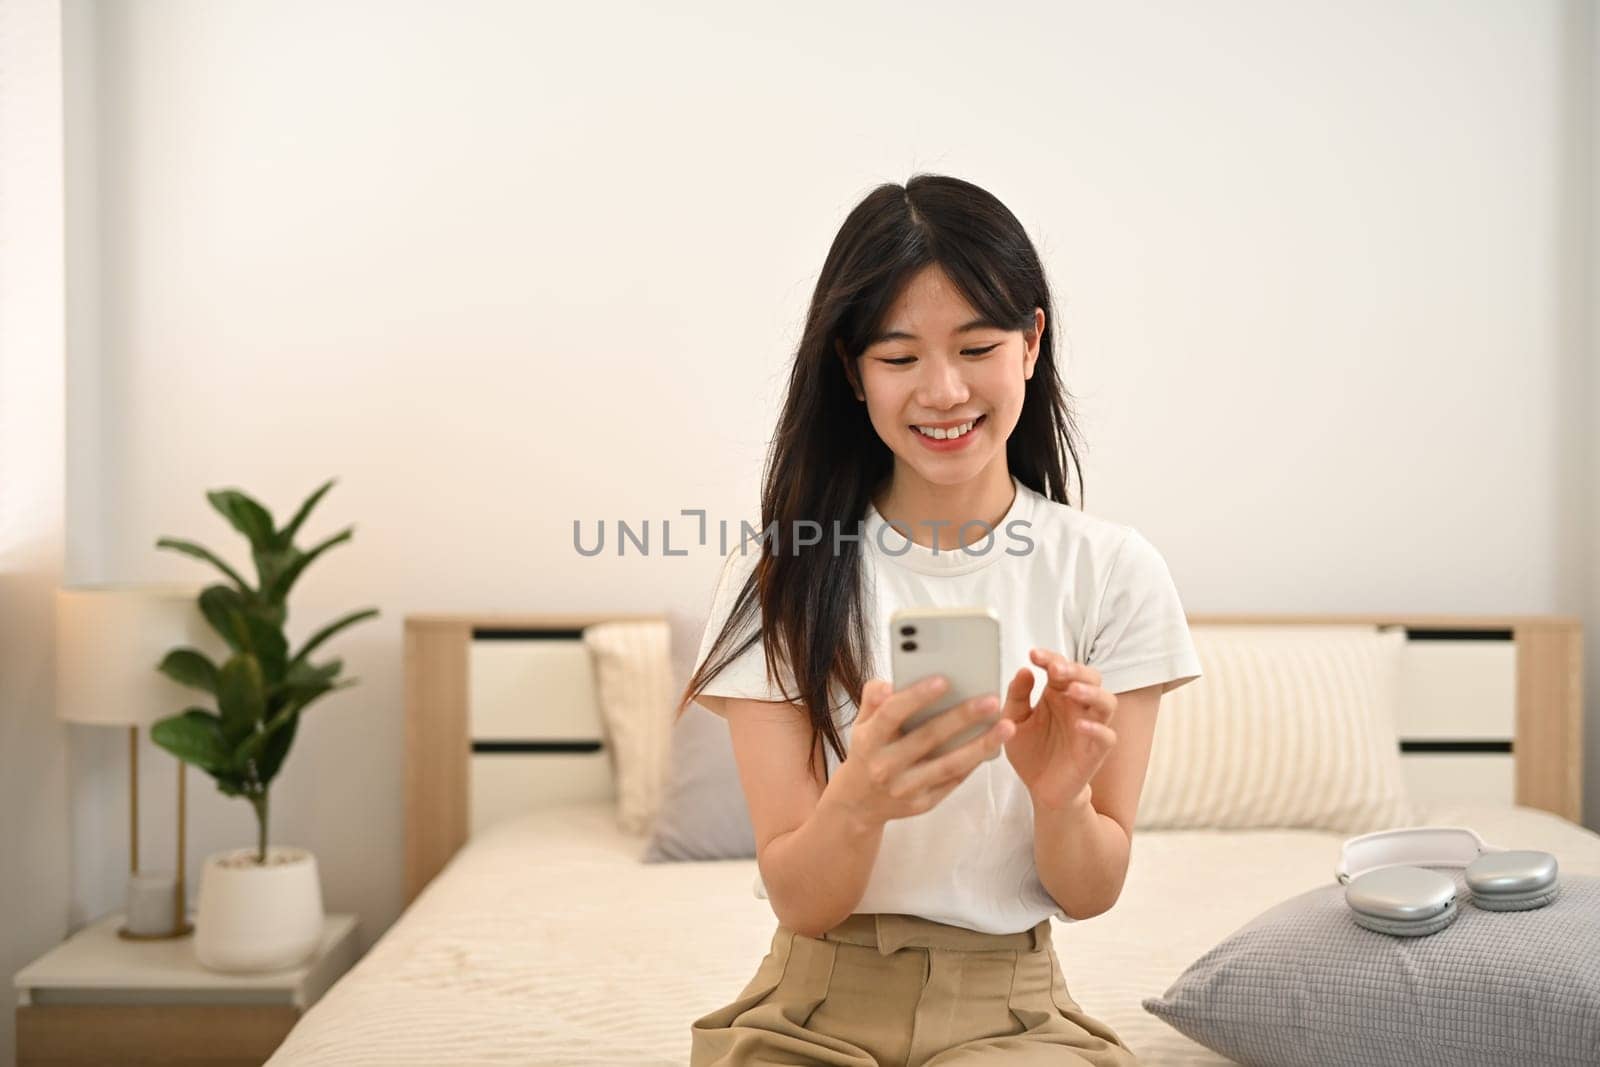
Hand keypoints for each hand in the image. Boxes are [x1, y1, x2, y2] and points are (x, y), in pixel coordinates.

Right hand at [827, 676, 1015, 831]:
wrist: (858, 803)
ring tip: (1006, 726)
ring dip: (979, 746)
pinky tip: (993, 747)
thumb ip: (873, 699)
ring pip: (947, 765)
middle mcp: (885, 766)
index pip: (892, 714)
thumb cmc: (867, 751)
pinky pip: (952, 781)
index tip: (944, 679)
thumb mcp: (860, 723)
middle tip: (991, 700)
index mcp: (868, 740)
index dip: (917, 697)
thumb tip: (889, 683)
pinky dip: (973, 764)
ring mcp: (904, 788)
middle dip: (962, 718)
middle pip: (927, 738)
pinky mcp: (922, 804)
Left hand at [1001, 649, 1117, 810]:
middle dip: (1075, 669)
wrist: (1039, 789)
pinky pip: (1107, 736)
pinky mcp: (1096, 751)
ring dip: (1092, 693)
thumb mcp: (1013, 721)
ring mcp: (1090, 727)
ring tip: (1072, 691)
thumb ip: (1017, 696)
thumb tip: (1024, 670)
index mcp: (1057, 694)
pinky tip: (1079, 725)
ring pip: (1106, 702)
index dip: (1050, 658)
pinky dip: (1097, 729)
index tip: (1033, 655)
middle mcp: (1077, 706)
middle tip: (1056, 669)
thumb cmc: (1030, 751)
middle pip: (1091, 677)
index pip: (1061, 667)